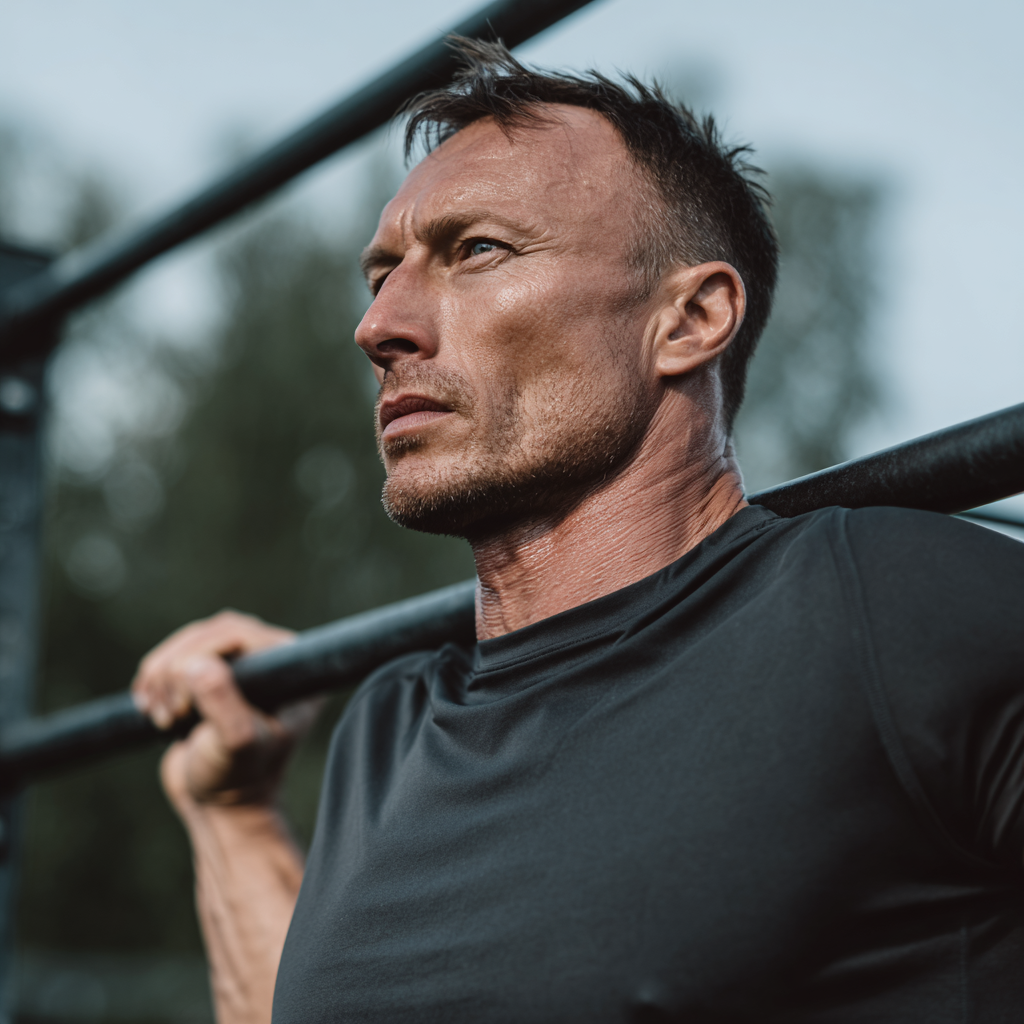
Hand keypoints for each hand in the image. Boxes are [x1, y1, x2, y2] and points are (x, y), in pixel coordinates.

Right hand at [131, 610, 318, 812]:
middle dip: (177, 670)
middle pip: (209, 633)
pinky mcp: (213, 674)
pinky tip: (152, 708)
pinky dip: (155, 678)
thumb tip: (197, 665)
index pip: (237, 633)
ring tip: (165, 718)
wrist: (218, 806)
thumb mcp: (235, 745)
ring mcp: (242, 666)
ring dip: (162, 677)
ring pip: (188, 642)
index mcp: (292, 670)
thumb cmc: (237, 779)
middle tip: (172, 714)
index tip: (186, 706)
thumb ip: (224, 705)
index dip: (201, 657)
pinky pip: (176, 655)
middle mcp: (271, 660)